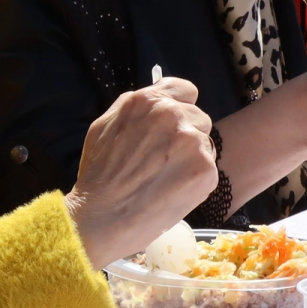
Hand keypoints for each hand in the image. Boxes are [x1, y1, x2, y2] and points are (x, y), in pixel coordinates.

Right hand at [65, 79, 218, 267]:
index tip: (174, 124)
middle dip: (186, 135)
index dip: (180, 107)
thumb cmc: (98, 174)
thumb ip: (135, 107)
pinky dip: (195, 180)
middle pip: (199, 118)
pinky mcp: (205, 169)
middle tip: (165, 159)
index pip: (186, 90)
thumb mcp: (105, 125)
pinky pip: (208, 169)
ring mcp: (192, 142)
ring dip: (192, 157)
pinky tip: (173, 190)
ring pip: (205, 144)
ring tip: (166, 177)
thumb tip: (158, 99)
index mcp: (149, 101)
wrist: (103, 217)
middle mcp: (174, 115)